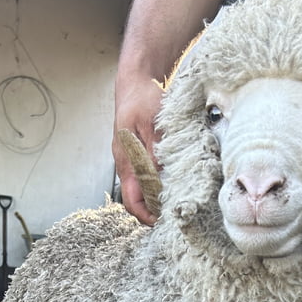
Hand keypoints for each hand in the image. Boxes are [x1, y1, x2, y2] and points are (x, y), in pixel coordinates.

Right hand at [112, 77, 163, 224]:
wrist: (135, 80)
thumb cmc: (142, 97)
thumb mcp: (151, 122)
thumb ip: (155, 150)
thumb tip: (160, 177)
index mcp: (125, 160)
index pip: (131, 200)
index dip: (145, 215)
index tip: (162, 220)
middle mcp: (126, 164)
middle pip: (136, 199)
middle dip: (154, 210)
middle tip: (175, 214)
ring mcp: (131, 160)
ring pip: (142, 190)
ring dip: (157, 197)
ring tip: (176, 200)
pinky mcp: (139, 154)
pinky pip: (147, 176)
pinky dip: (159, 183)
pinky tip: (173, 181)